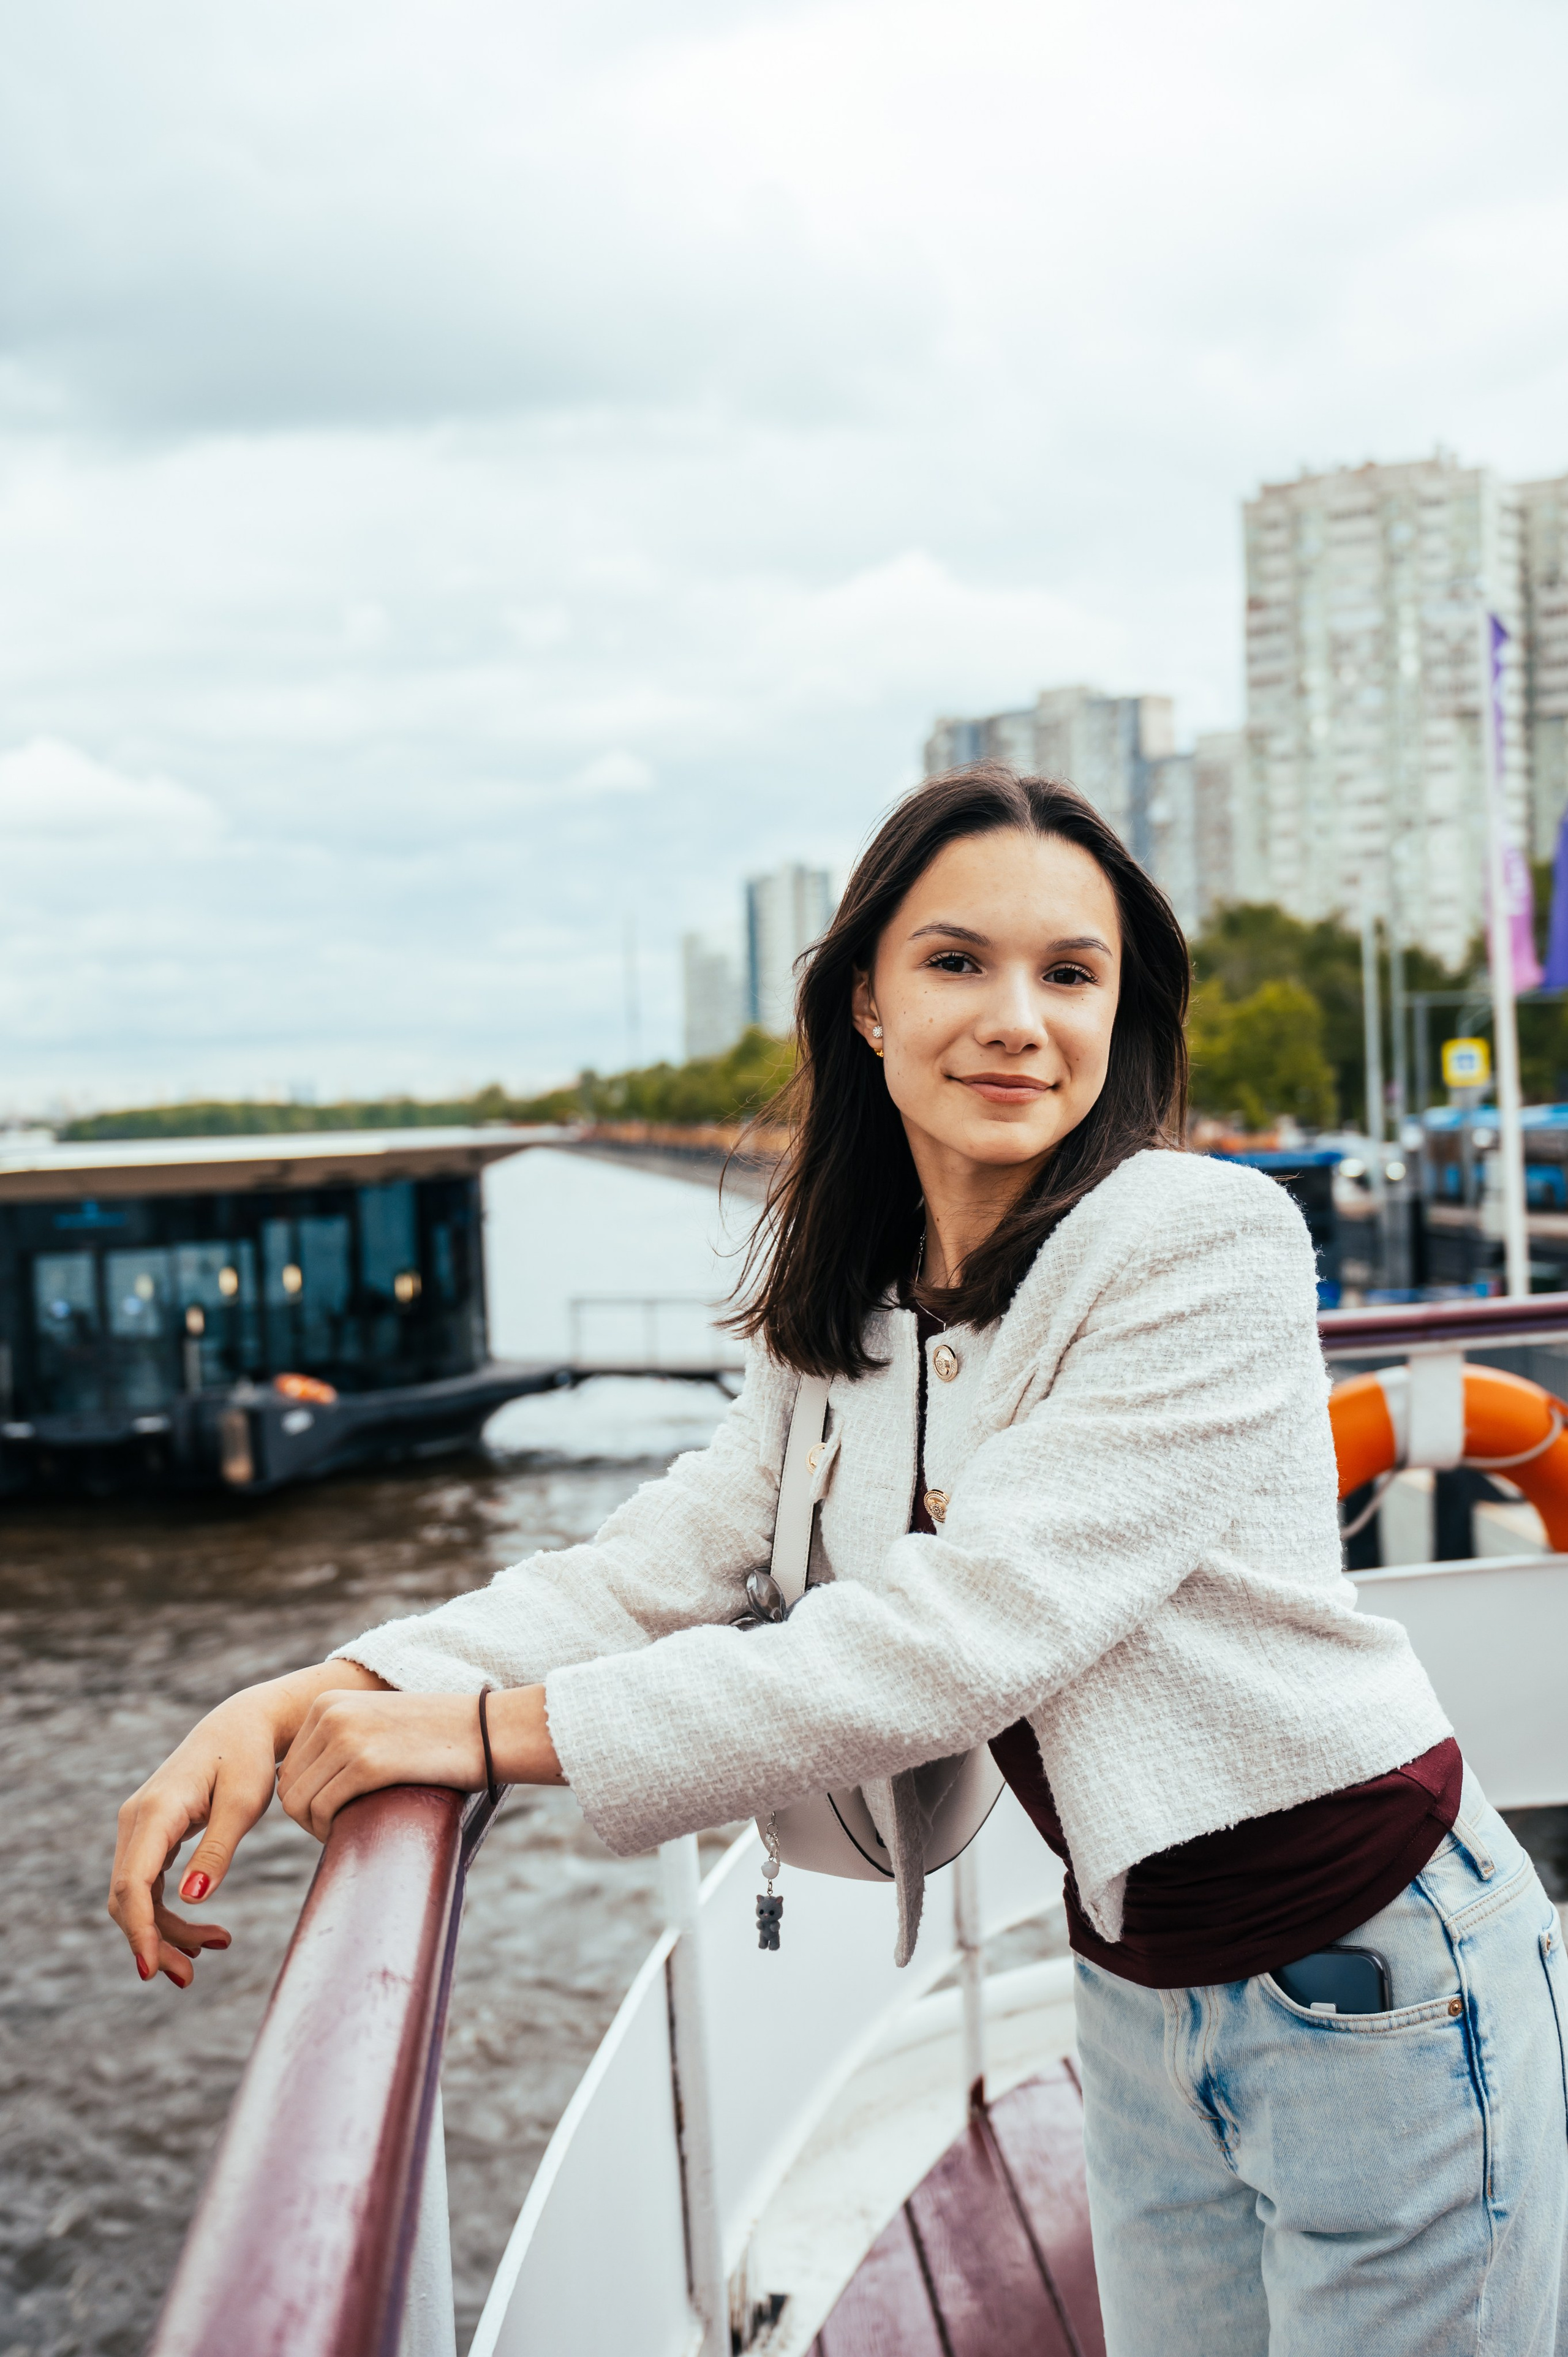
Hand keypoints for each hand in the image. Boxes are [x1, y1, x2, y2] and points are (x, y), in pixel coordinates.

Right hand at [108, 1660, 387, 1987]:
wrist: (241, 1726)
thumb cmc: (247, 1759)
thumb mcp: (244, 1802)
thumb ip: (218, 1850)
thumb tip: (193, 1899)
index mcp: (156, 1811)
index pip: (133, 1883)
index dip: (139, 1931)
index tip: (152, 1969)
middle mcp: (137, 1820)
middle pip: (129, 1898)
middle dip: (155, 1942)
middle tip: (190, 1978)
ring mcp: (140, 1828)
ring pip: (137, 1897)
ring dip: (166, 1932)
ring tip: (214, 1949)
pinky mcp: (152, 1836)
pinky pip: (149, 1886)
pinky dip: (170, 1913)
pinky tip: (206, 1933)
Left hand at [277, 1684, 563, 1840]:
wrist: (483, 1730)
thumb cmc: (433, 1736)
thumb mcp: (373, 1722)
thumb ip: (337, 1741)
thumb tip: (297, 1790)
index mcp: (328, 1702)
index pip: (289, 1766)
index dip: (305, 1799)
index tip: (332, 1813)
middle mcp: (331, 1713)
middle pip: (289, 1785)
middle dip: (308, 1816)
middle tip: (337, 1829)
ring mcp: (348, 1736)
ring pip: (299, 1801)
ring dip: (316, 1827)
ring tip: (344, 1831)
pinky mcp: (368, 1763)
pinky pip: (324, 1809)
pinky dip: (329, 1830)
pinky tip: (352, 1831)